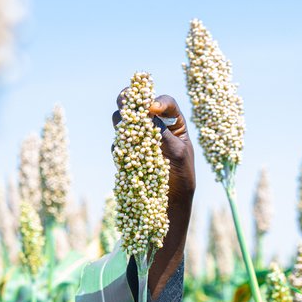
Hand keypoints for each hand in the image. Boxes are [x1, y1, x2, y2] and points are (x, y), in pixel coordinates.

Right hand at [113, 92, 194, 209]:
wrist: (171, 201)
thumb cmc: (182, 175)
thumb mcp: (178, 152)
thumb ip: (163, 132)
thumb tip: (147, 113)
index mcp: (174, 122)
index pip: (166, 103)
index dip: (157, 101)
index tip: (152, 108)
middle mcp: (155, 125)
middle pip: (138, 104)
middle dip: (130, 100)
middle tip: (125, 101)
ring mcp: (139, 137)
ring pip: (123, 119)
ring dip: (123, 121)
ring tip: (127, 130)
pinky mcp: (128, 151)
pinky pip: (119, 143)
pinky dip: (120, 145)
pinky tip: (129, 157)